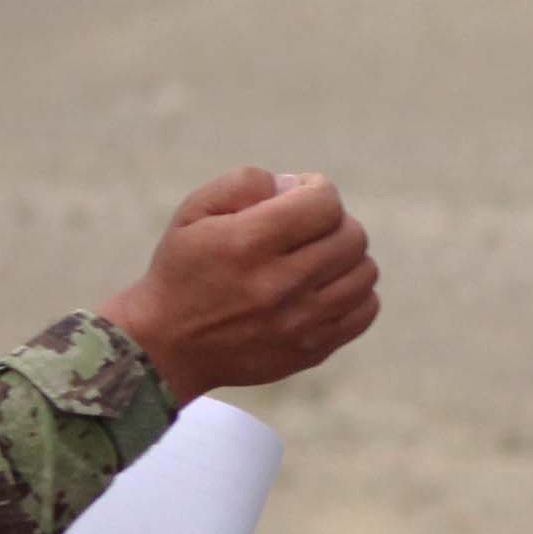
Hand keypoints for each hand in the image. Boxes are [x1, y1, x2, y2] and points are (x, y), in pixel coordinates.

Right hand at [101, 169, 380, 393]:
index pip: (323, 204)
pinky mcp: (312, 350)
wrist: (167, 345)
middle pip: (351, 236)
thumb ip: (244, 183)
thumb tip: (296, 185)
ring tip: (317, 256)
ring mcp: (299, 323)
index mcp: (246, 245)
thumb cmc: (184, 270)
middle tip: (308, 225)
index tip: (300, 194)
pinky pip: (366, 310)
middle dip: (334, 221)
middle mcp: (277, 286)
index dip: (317, 189)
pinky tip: (326, 286)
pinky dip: (355, 292)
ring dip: (347, 256)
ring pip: (365, 272)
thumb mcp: (194, 212)